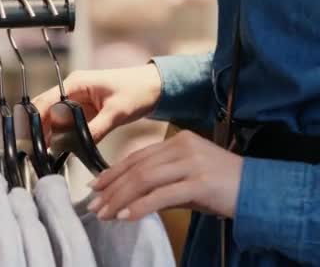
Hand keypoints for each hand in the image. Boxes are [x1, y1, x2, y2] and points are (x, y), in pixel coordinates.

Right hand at [33, 64, 161, 142]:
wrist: (155, 87)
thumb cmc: (137, 91)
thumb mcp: (117, 112)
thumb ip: (96, 129)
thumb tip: (79, 145)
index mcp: (76, 83)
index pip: (46, 101)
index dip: (35, 119)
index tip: (29, 137)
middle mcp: (72, 90)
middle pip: (45, 110)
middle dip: (38, 129)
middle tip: (33, 150)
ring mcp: (76, 100)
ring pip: (54, 118)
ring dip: (48, 134)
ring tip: (42, 153)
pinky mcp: (83, 111)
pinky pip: (66, 124)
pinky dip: (61, 135)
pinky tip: (57, 149)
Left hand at [87, 130, 243, 220]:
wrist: (262, 190)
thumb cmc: (224, 186)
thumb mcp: (188, 176)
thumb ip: (161, 180)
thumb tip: (127, 195)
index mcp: (179, 141)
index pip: (138, 156)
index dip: (113, 171)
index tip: (95, 185)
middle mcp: (183, 147)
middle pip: (137, 167)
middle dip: (112, 187)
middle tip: (94, 204)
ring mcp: (192, 163)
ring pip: (145, 179)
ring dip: (120, 198)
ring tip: (104, 213)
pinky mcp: (200, 182)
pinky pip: (162, 195)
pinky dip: (140, 206)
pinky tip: (126, 216)